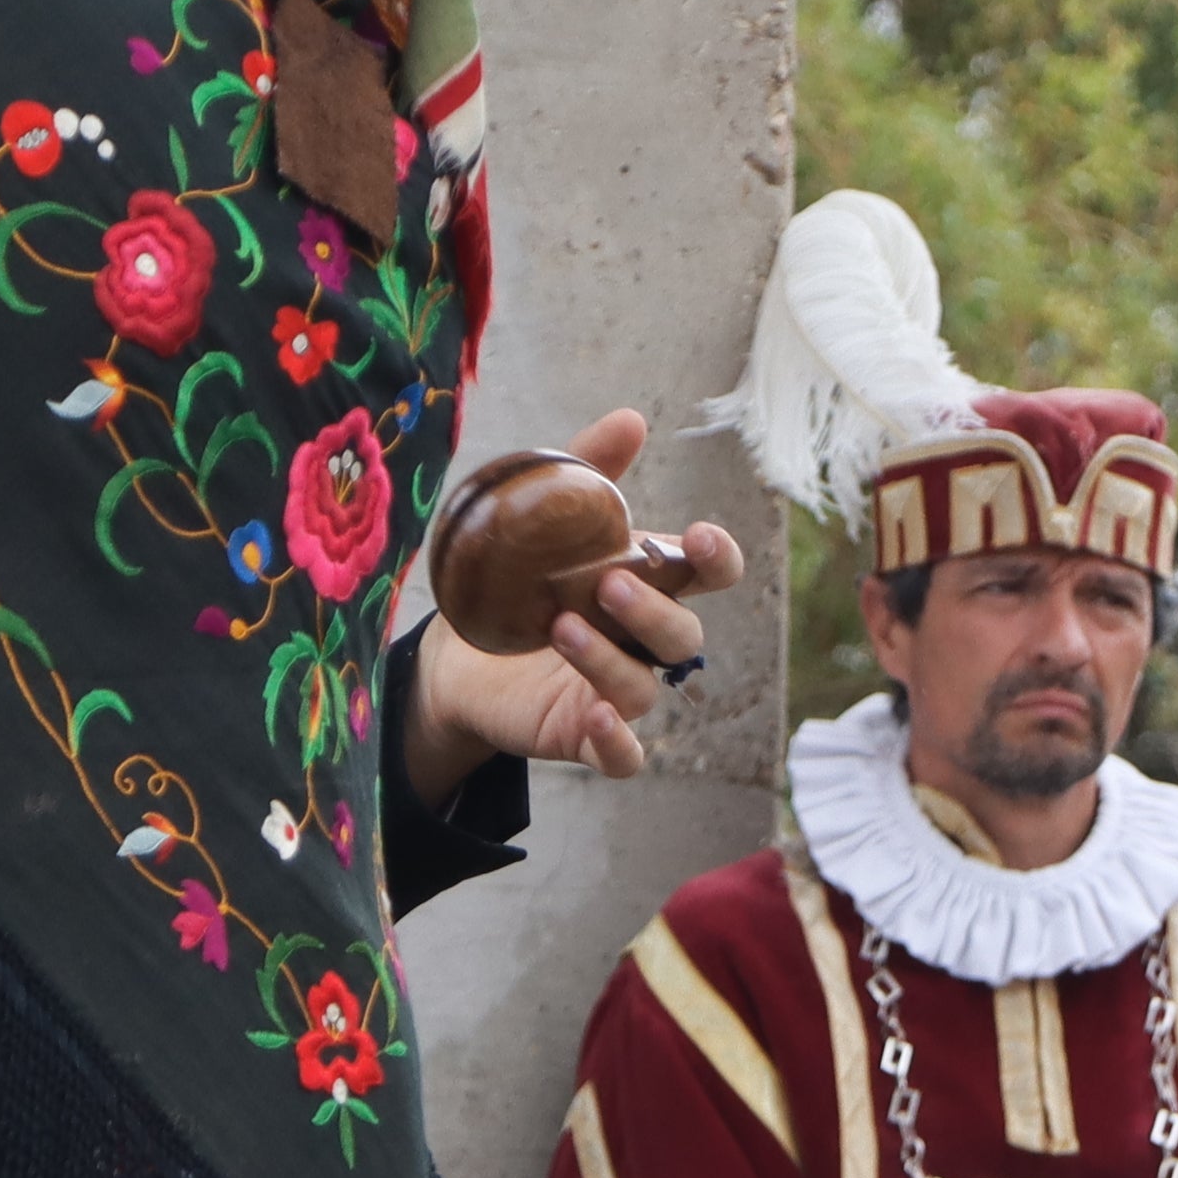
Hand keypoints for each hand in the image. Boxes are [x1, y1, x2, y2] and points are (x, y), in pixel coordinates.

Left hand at [401, 407, 745, 793]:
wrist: (458, 652)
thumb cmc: (519, 581)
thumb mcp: (545, 521)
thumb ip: (588, 473)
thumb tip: (632, 420)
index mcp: (648, 585)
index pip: (710, 575)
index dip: (719, 558)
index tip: (700, 536)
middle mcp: (643, 642)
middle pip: (681, 635)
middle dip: (652, 609)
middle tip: (607, 582)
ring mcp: (618, 692)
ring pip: (645, 689)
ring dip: (611, 660)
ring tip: (562, 627)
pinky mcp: (587, 736)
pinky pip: (625, 757)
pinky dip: (620, 744)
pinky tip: (596, 719)